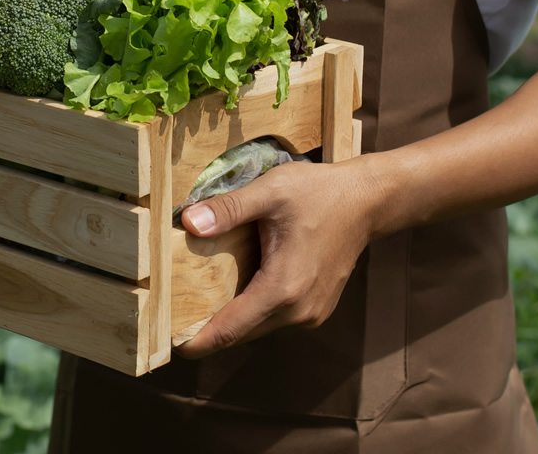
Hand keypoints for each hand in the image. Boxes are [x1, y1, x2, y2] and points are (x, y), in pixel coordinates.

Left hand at [175, 155, 386, 359]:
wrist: (367, 202)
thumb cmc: (320, 193)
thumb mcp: (270, 192)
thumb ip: (229, 209)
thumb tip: (189, 223)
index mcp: (283, 288)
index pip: (231, 328)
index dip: (199, 340)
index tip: (170, 346)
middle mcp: (298, 311)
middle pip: (241, 333)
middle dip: (209, 330)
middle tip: (172, 321)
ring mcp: (310, 314)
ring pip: (258, 327)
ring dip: (232, 319)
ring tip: (196, 305)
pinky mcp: (316, 309)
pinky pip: (274, 319)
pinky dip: (253, 310)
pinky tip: (235, 290)